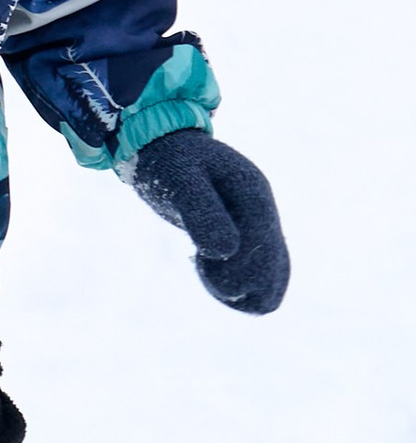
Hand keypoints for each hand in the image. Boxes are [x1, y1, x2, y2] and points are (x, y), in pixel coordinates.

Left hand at [132, 128, 289, 314]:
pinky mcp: (253, 243)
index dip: (233, 268)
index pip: (263, 250)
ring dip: (239, 290)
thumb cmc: (171, 162)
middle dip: (234, 280)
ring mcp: (263, 230)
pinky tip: (213, 274)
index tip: (201, 260)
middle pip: (270, 274)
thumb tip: (227, 252)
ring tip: (207, 267)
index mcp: (255, 194)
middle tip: (201, 260)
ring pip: (272, 285)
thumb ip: (202, 213)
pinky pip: (264, 283)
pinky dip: (241, 291)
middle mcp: (266, 214)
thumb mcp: (180, 181)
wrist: (170, 151)